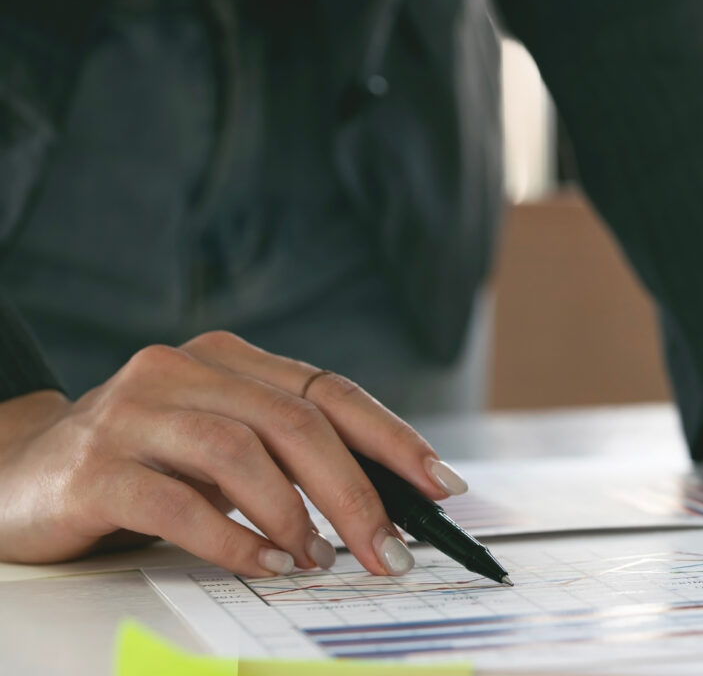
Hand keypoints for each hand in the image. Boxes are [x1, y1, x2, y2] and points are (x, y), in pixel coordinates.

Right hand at [0, 332, 461, 577]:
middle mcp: (178, 371)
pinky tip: (262, 564)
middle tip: (387, 550)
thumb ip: (282, 457)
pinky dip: (232, 539)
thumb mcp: (215, 448)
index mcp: (224, 359)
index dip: (392, 438)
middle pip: (295, 424)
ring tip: (316, 560)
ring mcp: (132, 414)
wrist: (11, 477)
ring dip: (295, 516)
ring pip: (241, 455)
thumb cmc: (135, 465)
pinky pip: (178, 503)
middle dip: (355, 493)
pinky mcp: (93, 467)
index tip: (440, 486)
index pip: (328, 391)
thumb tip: (382, 505)